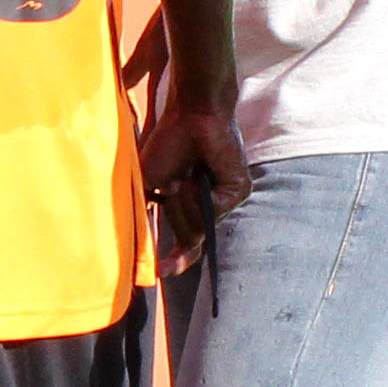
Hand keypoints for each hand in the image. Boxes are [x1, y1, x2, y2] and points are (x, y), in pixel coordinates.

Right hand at [140, 94, 249, 273]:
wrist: (190, 115)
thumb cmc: (168, 144)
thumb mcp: (151, 185)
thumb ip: (150, 214)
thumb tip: (147, 245)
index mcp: (192, 207)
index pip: (188, 244)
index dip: (176, 260)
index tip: (161, 272)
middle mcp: (212, 207)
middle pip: (190, 237)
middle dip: (175, 214)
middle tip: (172, 183)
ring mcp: (227, 200)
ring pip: (201, 226)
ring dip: (184, 203)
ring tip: (183, 174)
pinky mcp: (240, 190)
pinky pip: (214, 210)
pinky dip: (199, 195)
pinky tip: (197, 175)